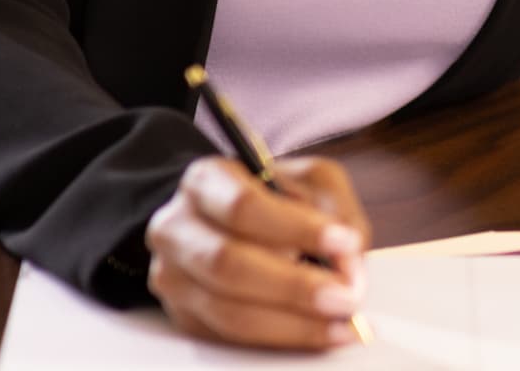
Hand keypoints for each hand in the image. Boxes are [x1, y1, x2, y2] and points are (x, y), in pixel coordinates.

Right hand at [144, 155, 373, 349]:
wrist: (231, 225)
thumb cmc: (278, 200)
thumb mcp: (312, 183)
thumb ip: (336, 213)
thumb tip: (347, 265)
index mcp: (206, 181)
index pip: (242, 206)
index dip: (295, 227)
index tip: (343, 242)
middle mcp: (177, 229)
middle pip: (227, 264)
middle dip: (294, 286)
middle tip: (345, 297)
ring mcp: (173, 278)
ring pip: (228, 311)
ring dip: (292, 323)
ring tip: (341, 323)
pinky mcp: (185, 318)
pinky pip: (230, 338)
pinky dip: (281, 338)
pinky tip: (320, 333)